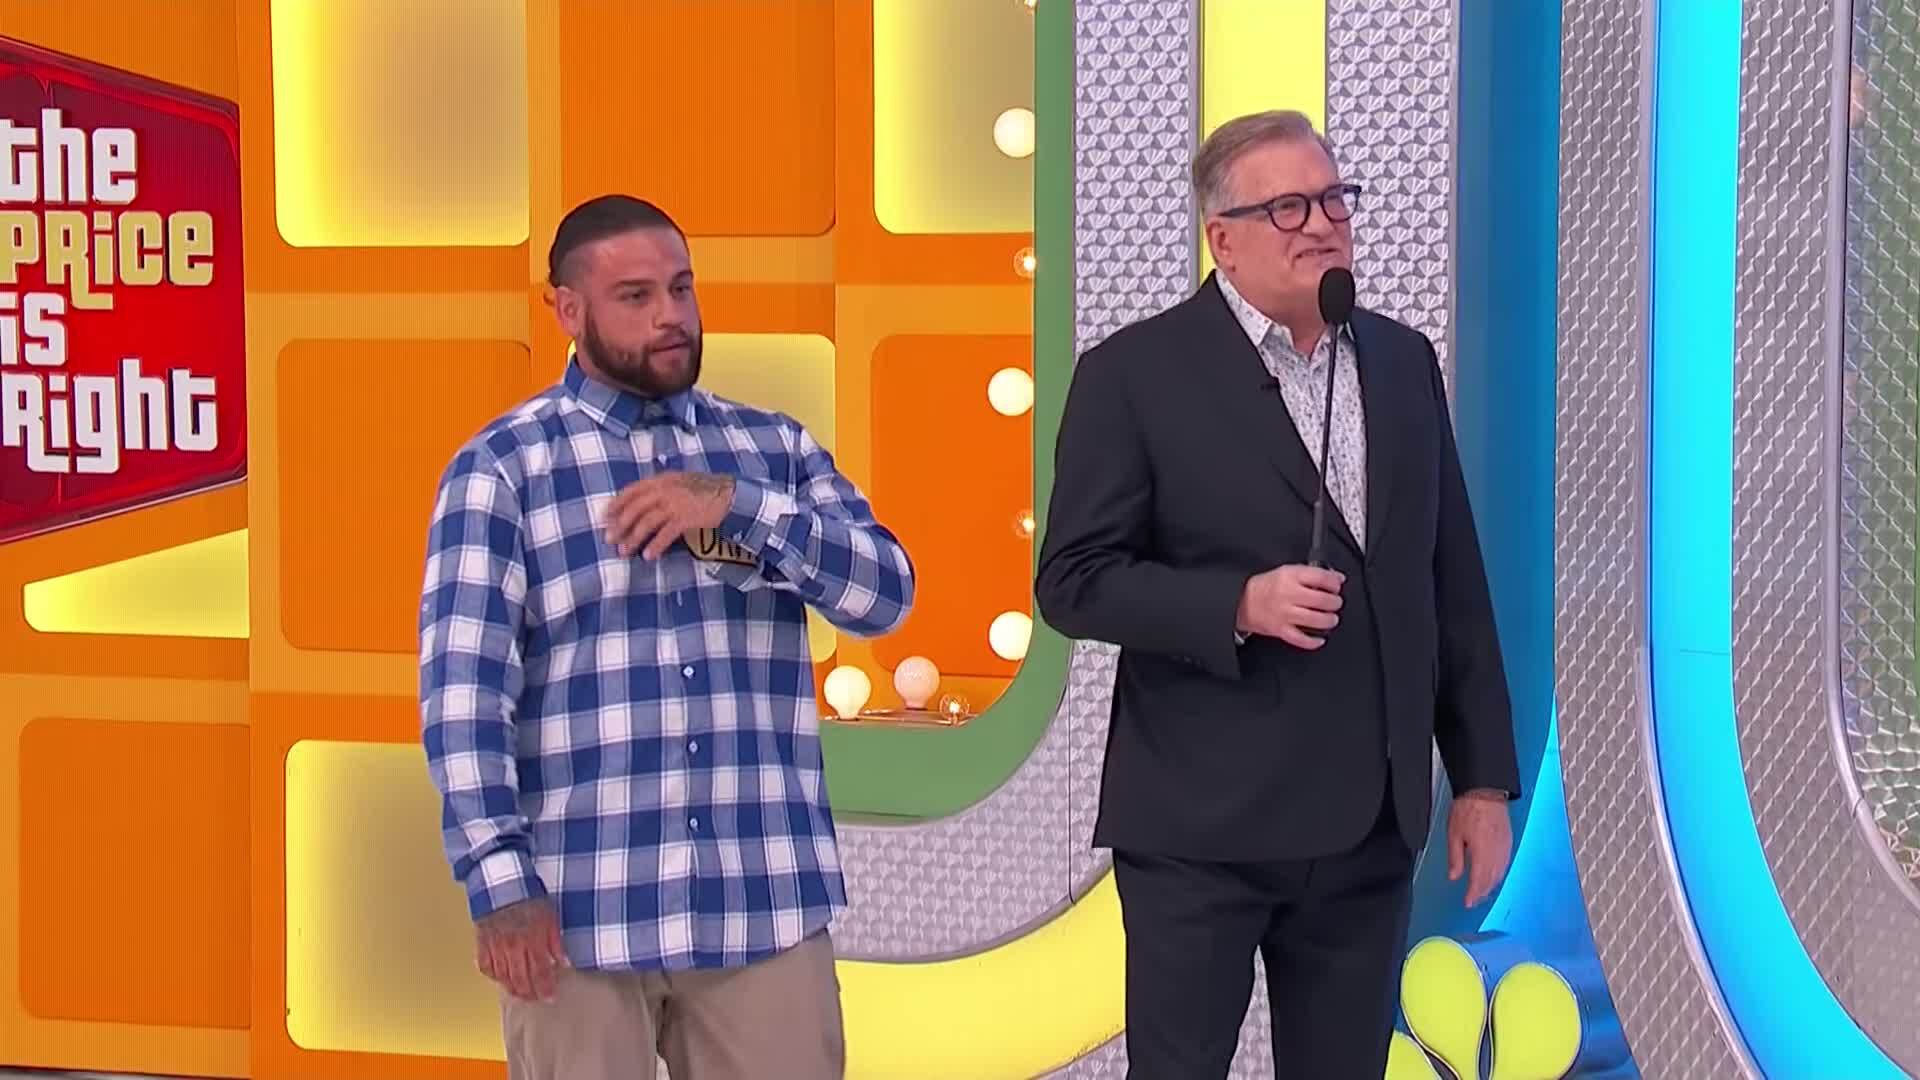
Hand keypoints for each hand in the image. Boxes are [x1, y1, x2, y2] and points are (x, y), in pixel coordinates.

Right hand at [476, 897, 568, 1000]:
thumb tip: (563, 963)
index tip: (551, 997)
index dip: (546, 987)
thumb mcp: (550, 916)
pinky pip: (486, 967)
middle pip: (521, 979)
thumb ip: (555, 941)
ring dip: (513, 989)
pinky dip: (494, 976)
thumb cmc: (529, 897)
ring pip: (503, 977)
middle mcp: (513, 946)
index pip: (540, 971)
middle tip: (537, 999)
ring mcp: (495, 946)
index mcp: (532, 938)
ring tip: (521, 994)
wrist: (502, 884)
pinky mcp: (482, 943)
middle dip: (530, 993)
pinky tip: (501, 979)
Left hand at [604, 471, 736, 559]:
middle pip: (634, 508)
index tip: (604, 517)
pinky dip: (655, 546)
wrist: (730, 495)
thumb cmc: (704, 491)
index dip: (615, 504)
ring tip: (624, 552)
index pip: (631, 490)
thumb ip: (661, 490)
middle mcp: (665, 490)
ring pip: (646, 522)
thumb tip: (641, 505)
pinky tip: (648, 556)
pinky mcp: (686, 518)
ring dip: (633, 539)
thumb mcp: (679, 483)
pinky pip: (665, 534)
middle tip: (609, 539)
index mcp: (661, 480)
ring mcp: (675, 503)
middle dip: (619, 525)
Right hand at [1235, 565, 1344, 649]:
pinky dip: (1313, 641)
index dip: (1335, 583)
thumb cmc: (1265, 587)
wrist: (1242, 602)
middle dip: (1335, 602)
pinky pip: (1301, 639)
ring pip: (1316, 620)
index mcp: (1290, 576)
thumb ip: (1311, 573)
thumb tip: (1336, 578)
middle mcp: (1288, 595)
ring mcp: (1285, 614)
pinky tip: (1319, 639)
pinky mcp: (1280, 630)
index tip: (1337, 586)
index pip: (1321, 577)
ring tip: (1330, 619)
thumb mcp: (1286, 571)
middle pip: (1323, 600)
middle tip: (1335, 603)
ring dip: (1329, 620)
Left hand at [1447, 789, 1512, 907]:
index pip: (1479, 880)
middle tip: (1474, 900)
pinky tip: (1494, 876)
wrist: (1485, 791)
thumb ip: (1455, 858)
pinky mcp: (1509, 841)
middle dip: (1482, 892)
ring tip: (1482, 892)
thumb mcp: (1454, 834)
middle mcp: (1496, 852)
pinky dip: (1499, 874)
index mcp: (1482, 852)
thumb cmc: (1468, 809)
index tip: (1468, 903)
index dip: (1474, 894)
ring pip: (1500, 873)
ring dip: (1491, 885)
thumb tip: (1454, 877)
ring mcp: (1505, 847)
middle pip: (1491, 880)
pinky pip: (1505, 864)